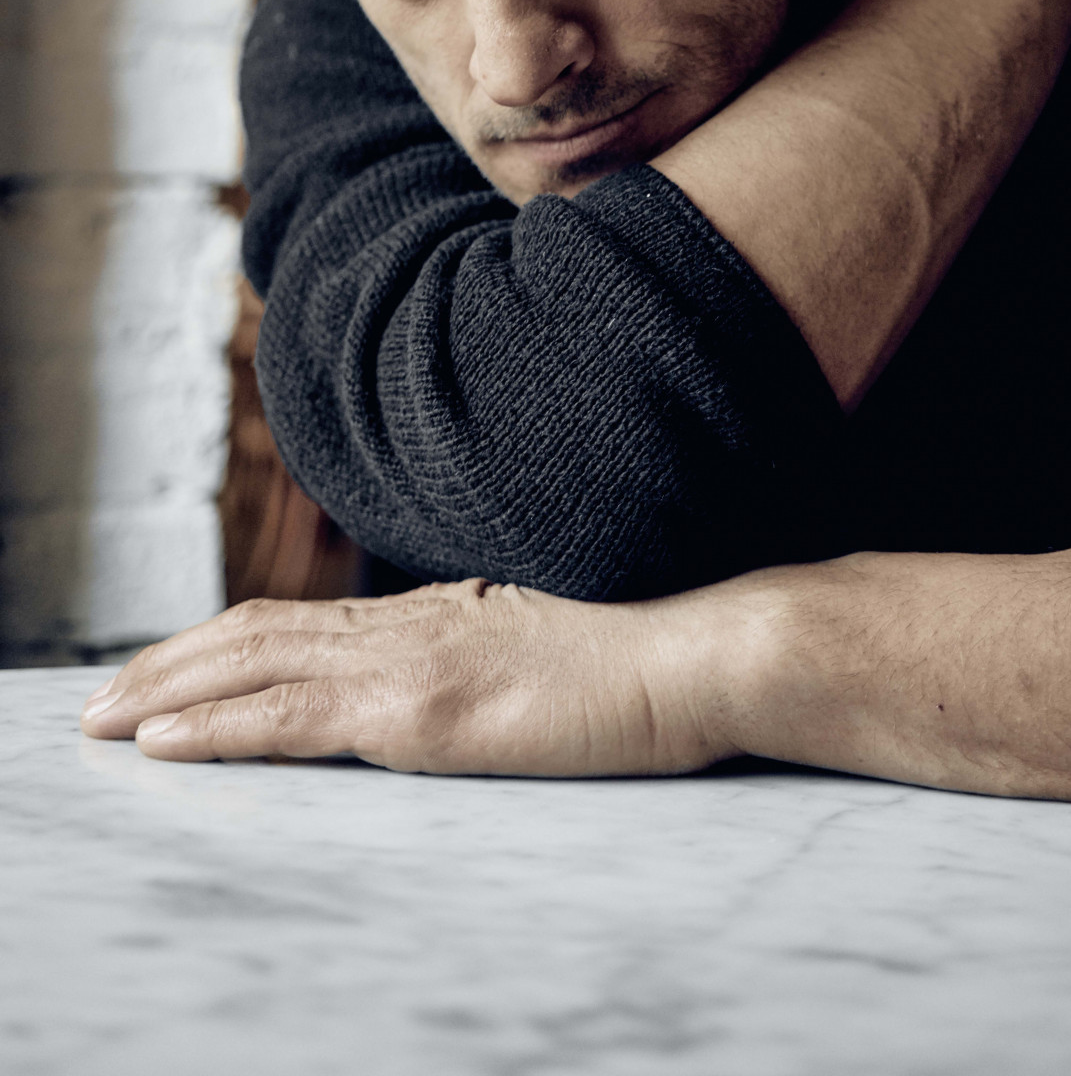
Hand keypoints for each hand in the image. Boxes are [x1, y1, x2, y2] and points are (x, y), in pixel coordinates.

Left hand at [79, 579, 724, 775]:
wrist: (687, 658)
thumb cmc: (633, 664)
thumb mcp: (538, 651)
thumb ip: (480, 655)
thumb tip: (454, 679)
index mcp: (432, 611)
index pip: (299, 619)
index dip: (221, 639)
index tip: (167, 664)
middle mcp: (405, 622)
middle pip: (255, 632)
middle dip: (167, 663)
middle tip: (99, 696)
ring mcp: (408, 660)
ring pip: (252, 668)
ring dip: (165, 693)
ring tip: (101, 718)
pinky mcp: (417, 710)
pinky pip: (288, 719)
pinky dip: (212, 728)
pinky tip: (164, 742)